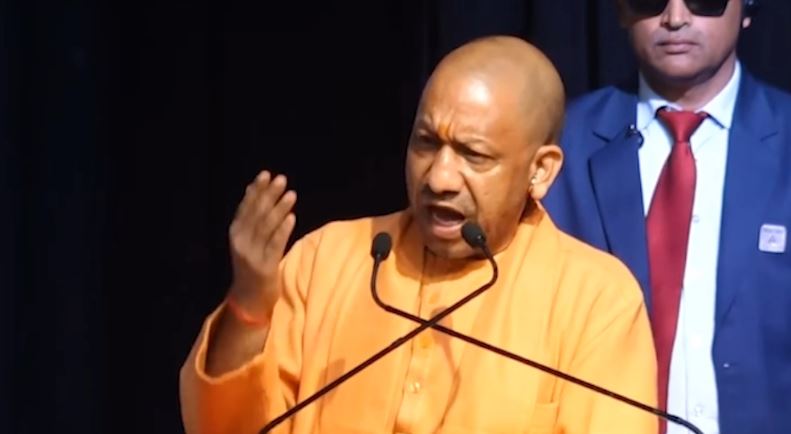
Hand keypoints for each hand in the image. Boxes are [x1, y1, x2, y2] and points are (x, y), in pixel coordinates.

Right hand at [227, 170, 296, 321]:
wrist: (248, 298)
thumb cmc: (251, 264)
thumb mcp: (246, 240)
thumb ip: (250, 218)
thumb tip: (254, 189)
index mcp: (235, 233)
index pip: (245, 207)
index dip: (255, 190)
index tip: (265, 174)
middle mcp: (241, 242)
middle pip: (256, 214)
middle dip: (269, 195)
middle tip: (281, 179)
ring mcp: (252, 255)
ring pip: (266, 227)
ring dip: (279, 208)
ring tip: (291, 194)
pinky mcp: (264, 267)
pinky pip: (275, 245)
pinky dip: (283, 230)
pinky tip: (292, 218)